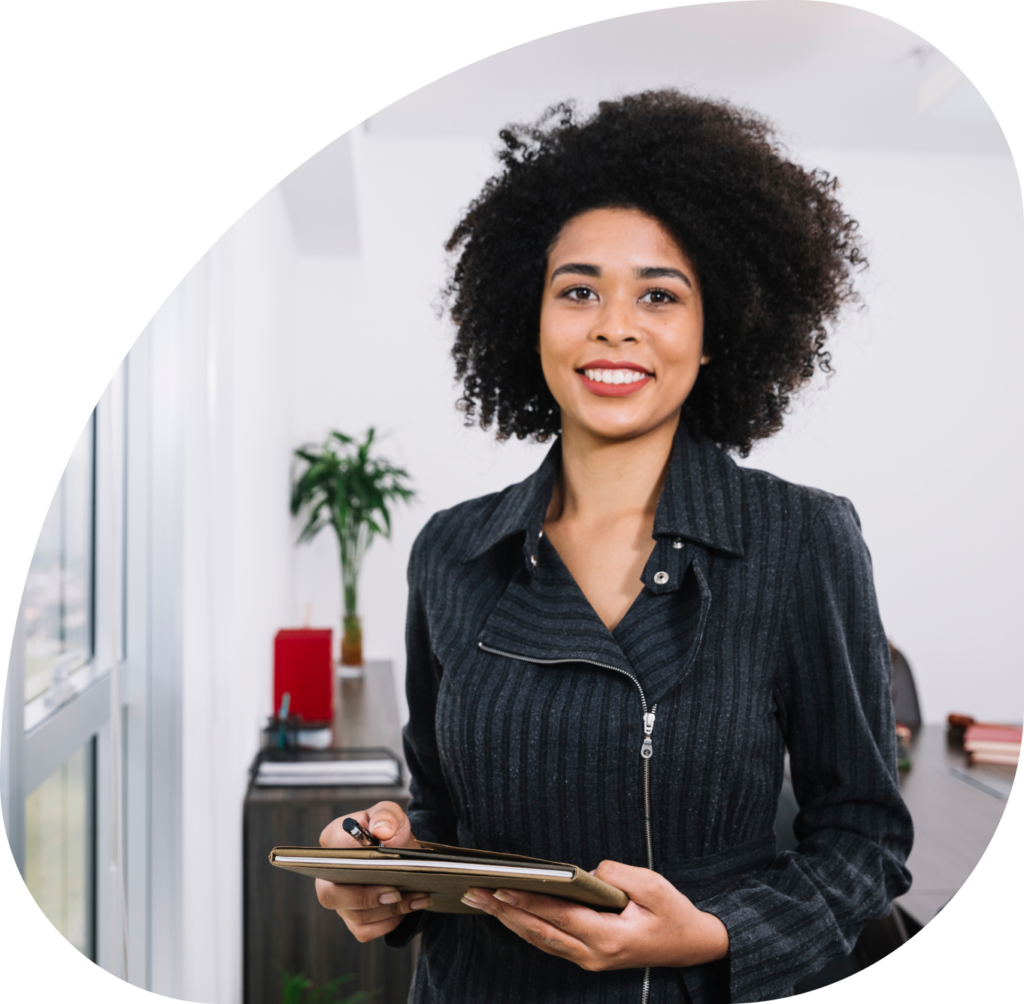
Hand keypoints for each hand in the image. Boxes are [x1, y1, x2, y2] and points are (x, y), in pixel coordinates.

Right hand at [315, 801, 428, 941]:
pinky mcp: (352, 918)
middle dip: (365, 896)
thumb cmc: (390, 831)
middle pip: (330, 895)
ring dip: (389, 909)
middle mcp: (328, 874)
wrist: (402, 854)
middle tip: (395, 891)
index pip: (332, 849)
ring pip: (355, 915)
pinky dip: (389, 922)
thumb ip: (386, 816)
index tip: (379, 850)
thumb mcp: (391, 814)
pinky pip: (365, 931)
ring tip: (418, 896)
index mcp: (333, 840)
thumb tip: (382, 831)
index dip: (352, 853)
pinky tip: (411, 907)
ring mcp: (339, 899)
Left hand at [460, 860, 728, 969]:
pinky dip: (526, 927)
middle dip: (505, 911)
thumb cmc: (673, 913)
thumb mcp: (653, 885)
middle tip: (474, 893)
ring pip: (540, 940)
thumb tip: (585, 872)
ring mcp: (590, 960)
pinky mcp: (589, 957)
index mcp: (609, 937)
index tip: (501, 888)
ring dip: (509, 920)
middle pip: (540, 931)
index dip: (528, 901)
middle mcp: (593, 954)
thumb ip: (617, 875)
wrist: (693, 947)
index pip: (559, 916)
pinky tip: (508, 913)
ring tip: (481, 900)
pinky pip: (550, 942)